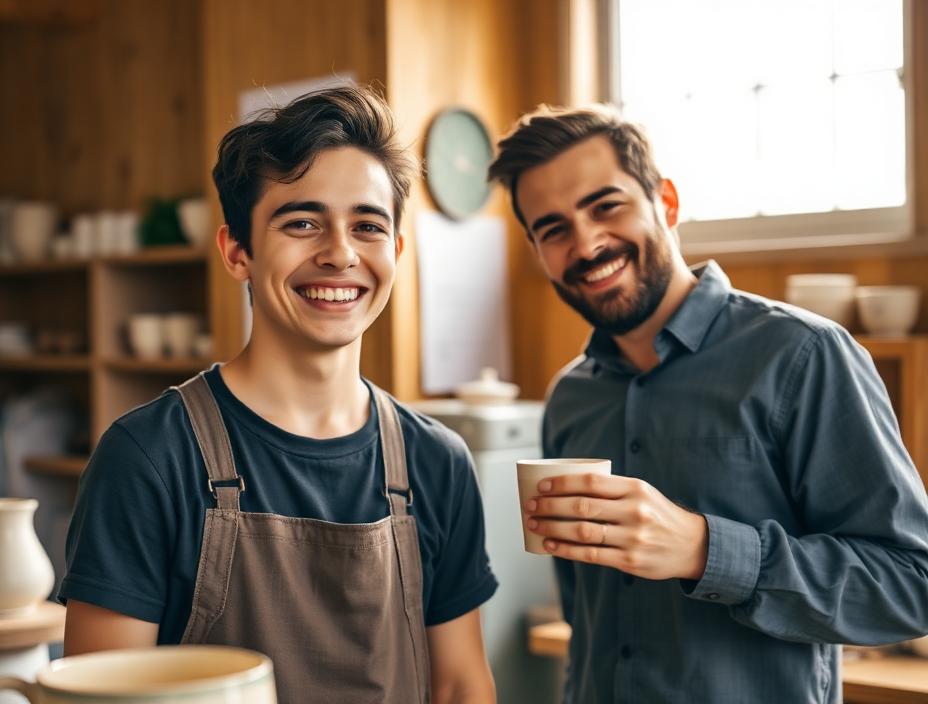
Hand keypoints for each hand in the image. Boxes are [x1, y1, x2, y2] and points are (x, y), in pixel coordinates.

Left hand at [525, 473, 707, 580]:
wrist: (691, 545)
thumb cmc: (656, 514)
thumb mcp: (641, 493)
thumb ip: (611, 490)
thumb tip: (565, 488)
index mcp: (634, 488)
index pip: (590, 482)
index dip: (561, 483)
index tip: (541, 486)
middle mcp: (633, 511)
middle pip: (582, 507)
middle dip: (550, 506)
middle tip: (530, 506)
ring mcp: (632, 537)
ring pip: (582, 532)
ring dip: (553, 528)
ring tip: (534, 525)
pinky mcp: (630, 561)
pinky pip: (590, 555)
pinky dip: (566, 549)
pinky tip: (550, 544)